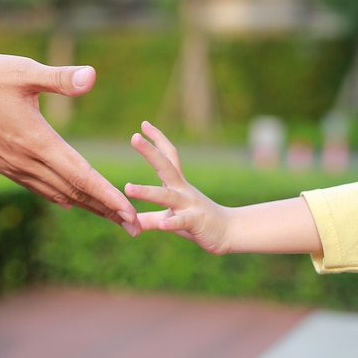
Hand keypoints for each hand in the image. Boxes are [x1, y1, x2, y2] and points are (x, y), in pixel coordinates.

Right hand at [0, 38, 139, 235]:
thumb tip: (92, 76)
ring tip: (110, 218)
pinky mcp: (1, 164)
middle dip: (107, 210)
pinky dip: (60, 195)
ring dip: (86, 206)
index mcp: (37, 140)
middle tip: (135, 228)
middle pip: (75, 192)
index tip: (131, 214)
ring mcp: (12, 166)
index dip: (109, 196)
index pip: (81, 175)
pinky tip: (69, 200)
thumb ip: (59, 78)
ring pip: (57, 193)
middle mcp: (26, 160)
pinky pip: (37, 187)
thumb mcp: (22, 71)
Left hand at [124, 121, 228, 252]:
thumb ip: (150, 218)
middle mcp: (183, 190)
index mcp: (177, 185)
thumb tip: (129, 220)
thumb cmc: (197, 222)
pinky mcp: (196, 222)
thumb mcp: (171, 218)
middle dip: (150, 152)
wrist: (229, 233)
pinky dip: (172, 222)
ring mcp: (190, 205)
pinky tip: (162, 225)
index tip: (143, 124)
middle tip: (134, 137)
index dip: (157, 139)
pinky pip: (183, 221)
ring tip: (128, 188)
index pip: (168, 156)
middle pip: (166, 167)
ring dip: (147, 192)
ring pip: (167, 196)